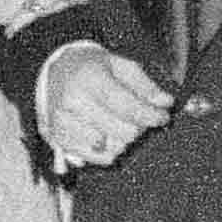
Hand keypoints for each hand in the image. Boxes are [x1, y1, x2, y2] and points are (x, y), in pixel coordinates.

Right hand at [35, 41, 175, 167]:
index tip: (163, 116)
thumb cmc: (91, 68)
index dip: (151, 115)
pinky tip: (106, 134)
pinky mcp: (60, 140)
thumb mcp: (120, 65)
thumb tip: (166, 103)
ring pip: (114, 147)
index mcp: (89, 78)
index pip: (127, 106)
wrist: (54, 71)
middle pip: (124, 131)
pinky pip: (99, 157)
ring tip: (119, 123)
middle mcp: (73, 102)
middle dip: (139, 126)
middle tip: (139, 117)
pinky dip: (109, 149)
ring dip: (124, 138)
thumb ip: (145, 85)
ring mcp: (64, 124)